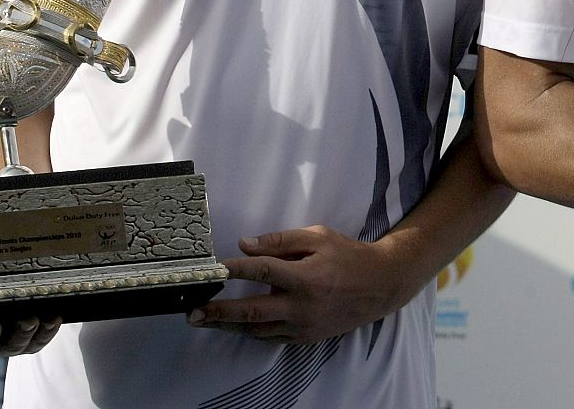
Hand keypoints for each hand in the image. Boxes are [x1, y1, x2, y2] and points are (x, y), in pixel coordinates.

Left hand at [187, 225, 425, 342]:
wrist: (380, 286)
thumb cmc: (347, 255)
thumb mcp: (318, 236)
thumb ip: (281, 241)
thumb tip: (245, 244)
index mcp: (305, 276)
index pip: (262, 271)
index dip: (235, 269)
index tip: (213, 268)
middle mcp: (302, 305)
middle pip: (252, 311)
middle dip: (219, 312)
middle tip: (193, 313)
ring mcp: (303, 325)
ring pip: (258, 329)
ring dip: (230, 325)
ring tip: (207, 320)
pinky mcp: (306, 337)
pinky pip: (272, 337)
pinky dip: (253, 331)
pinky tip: (238, 325)